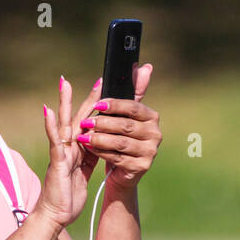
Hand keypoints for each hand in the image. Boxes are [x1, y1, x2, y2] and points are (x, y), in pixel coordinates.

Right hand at [36, 74, 107, 229]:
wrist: (55, 216)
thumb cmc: (67, 199)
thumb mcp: (83, 175)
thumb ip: (88, 160)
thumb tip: (97, 148)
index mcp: (78, 151)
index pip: (91, 126)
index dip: (100, 111)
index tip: (109, 93)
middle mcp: (69, 148)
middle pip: (80, 118)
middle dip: (89, 99)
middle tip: (99, 78)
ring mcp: (61, 153)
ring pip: (64, 123)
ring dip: (64, 103)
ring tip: (65, 83)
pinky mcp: (56, 162)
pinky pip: (54, 141)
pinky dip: (51, 126)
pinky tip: (47, 111)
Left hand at [77, 63, 158, 191]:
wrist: (122, 172)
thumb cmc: (120, 139)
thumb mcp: (125, 115)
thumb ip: (134, 91)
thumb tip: (145, 67)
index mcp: (152, 117)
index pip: (133, 107)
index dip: (114, 105)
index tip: (97, 104)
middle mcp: (155, 134)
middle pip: (126, 126)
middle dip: (103, 123)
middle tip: (85, 123)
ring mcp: (150, 152)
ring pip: (120, 142)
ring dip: (100, 139)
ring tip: (83, 136)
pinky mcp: (142, 167)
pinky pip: (118, 157)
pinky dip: (101, 152)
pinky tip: (89, 149)